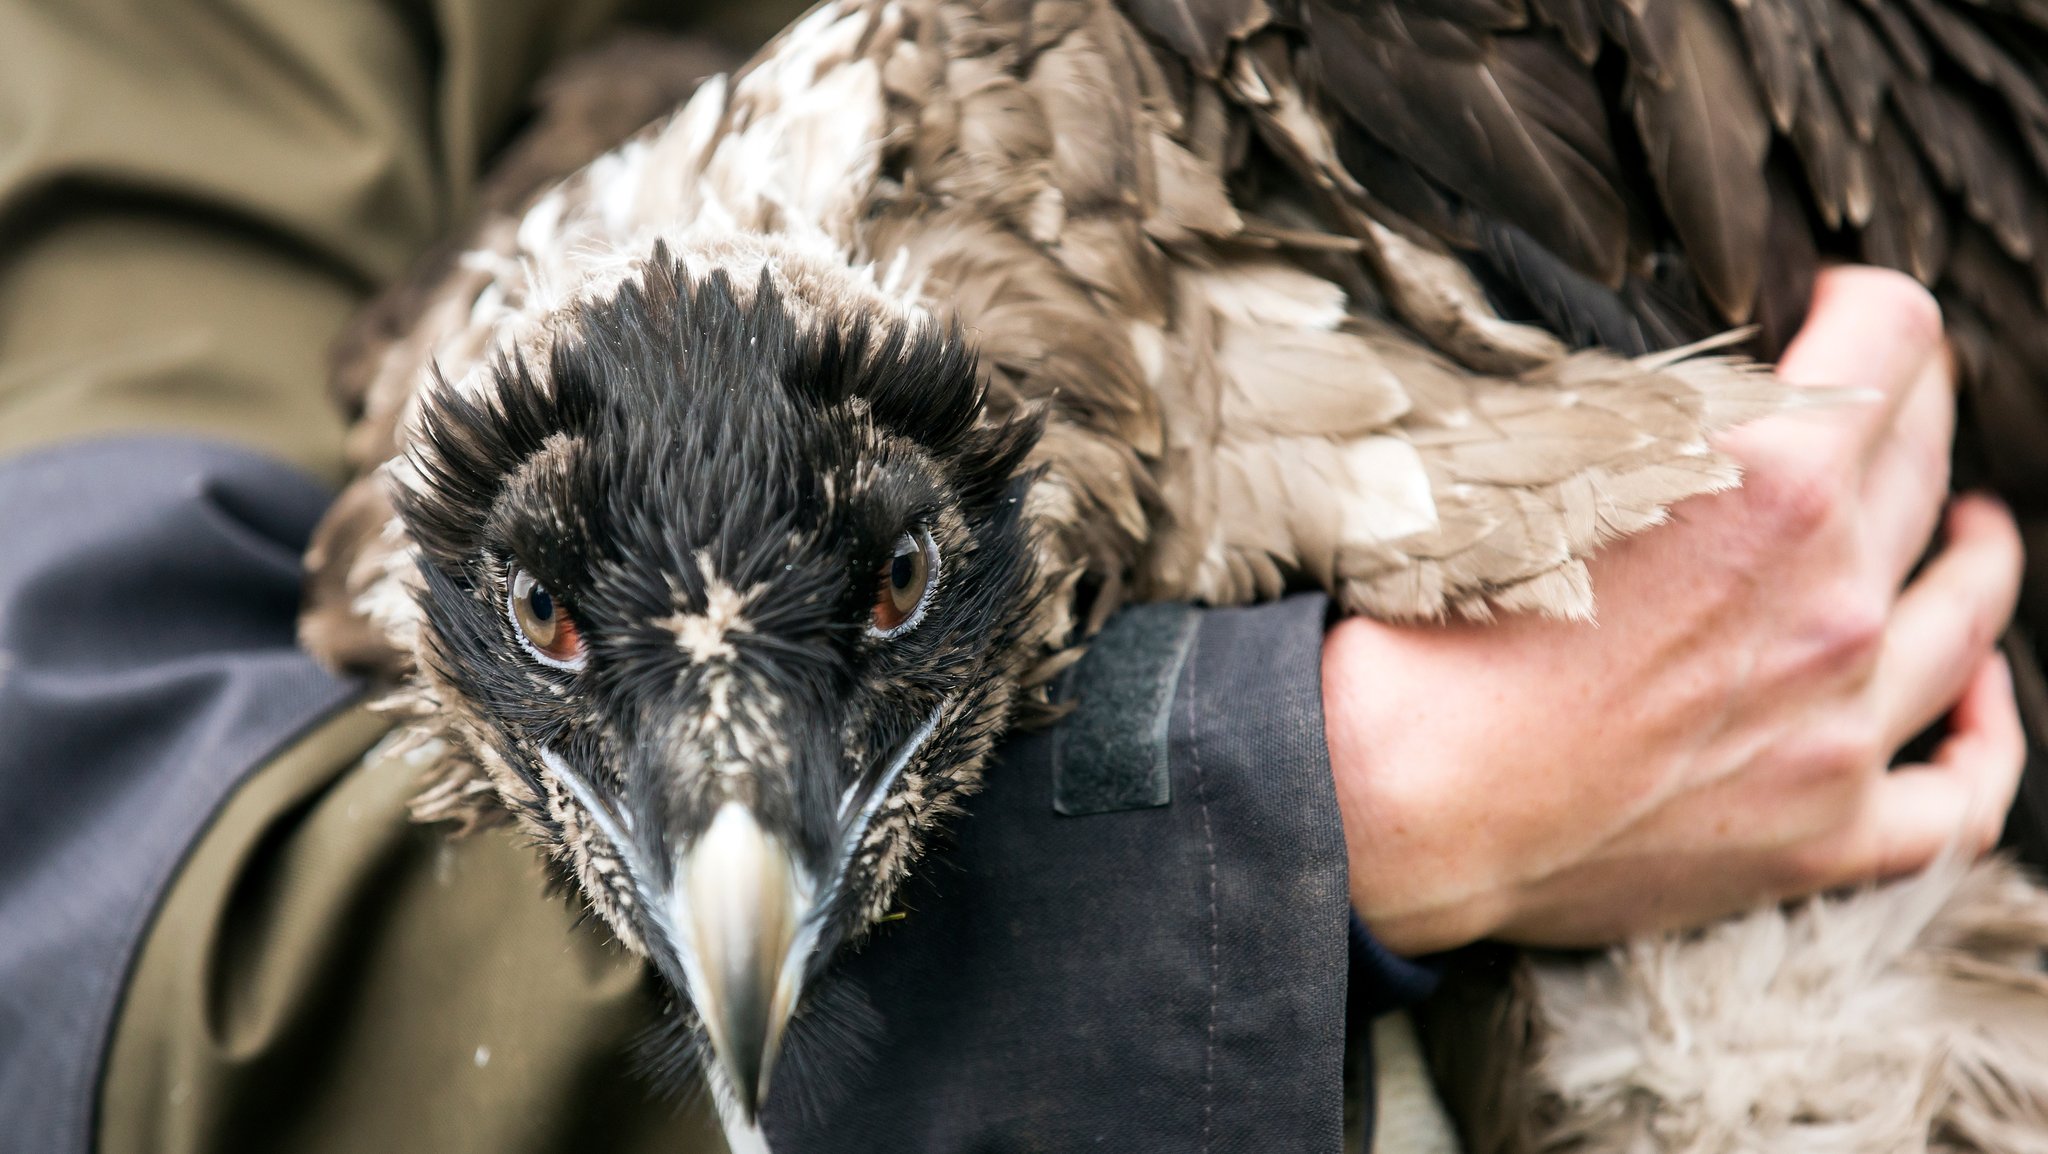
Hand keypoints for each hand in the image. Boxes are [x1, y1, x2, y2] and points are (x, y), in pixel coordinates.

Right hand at [1325, 266, 2026, 955]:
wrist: (1399, 797)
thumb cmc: (1437, 623)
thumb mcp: (1534, 460)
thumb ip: (1650, 408)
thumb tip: (1699, 374)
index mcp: (1771, 485)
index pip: (1894, 333)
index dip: (1866, 298)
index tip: (1830, 306)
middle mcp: (1835, 597)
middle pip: (1929, 461)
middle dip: (1913, 408)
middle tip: (1884, 402)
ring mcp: (1844, 724)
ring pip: (1970, 615)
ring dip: (1976, 555)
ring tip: (1971, 533)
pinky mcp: (1826, 831)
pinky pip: (1960, 794)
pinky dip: (1984, 741)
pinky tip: (1978, 697)